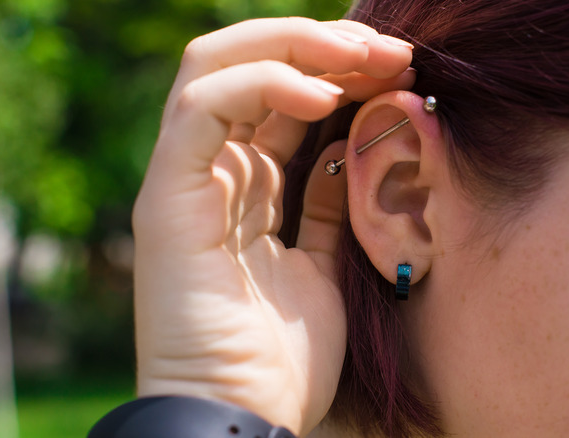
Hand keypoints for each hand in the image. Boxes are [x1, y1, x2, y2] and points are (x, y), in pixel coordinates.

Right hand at [131, 17, 413, 434]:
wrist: (244, 419)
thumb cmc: (285, 357)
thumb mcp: (326, 263)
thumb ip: (331, 202)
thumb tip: (357, 144)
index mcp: (245, 188)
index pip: (282, 98)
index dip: (339, 71)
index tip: (401, 69)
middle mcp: (210, 173)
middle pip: (251, 67)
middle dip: (325, 47)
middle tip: (392, 50)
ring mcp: (183, 180)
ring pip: (218, 67)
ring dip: (298, 49)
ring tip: (365, 57)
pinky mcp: (166, 198)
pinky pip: (202, 111)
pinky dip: (262, 86)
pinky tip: (323, 97)